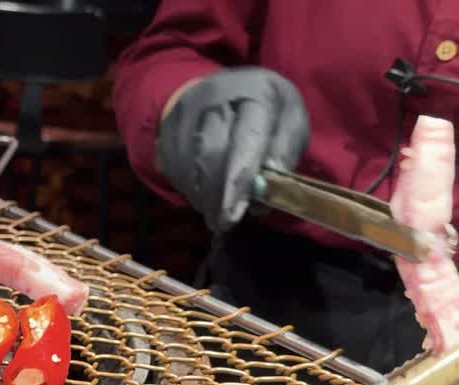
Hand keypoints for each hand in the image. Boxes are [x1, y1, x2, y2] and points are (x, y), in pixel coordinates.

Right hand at [157, 67, 309, 232]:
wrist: (223, 87)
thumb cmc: (267, 110)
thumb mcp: (291, 122)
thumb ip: (284, 152)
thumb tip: (265, 189)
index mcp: (256, 93)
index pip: (245, 139)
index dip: (239, 179)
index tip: (235, 213)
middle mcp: (216, 97)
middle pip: (211, 153)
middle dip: (217, 195)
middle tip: (224, 222)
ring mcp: (185, 112)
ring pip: (188, 163)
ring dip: (202, 195)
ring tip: (216, 213)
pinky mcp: (167, 127)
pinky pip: (173, 166)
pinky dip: (189, 187)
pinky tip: (203, 196)